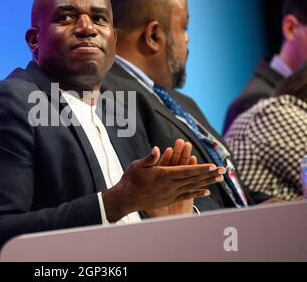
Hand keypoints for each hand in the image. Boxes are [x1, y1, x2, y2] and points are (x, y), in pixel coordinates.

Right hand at [102, 143, 224, 222]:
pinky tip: (207, 192)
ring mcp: (170, 194)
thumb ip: (149, 158)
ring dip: (207, 182)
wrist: (126, 199)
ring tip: (219, 179)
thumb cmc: (130, 180)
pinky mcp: (169, 199)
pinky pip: (187, 196)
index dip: (200, 168)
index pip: (186, 171)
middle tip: (223, 170)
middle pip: (193, 179)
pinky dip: (197, 193)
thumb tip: (157, 149)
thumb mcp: (137, 166)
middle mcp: (170, 185)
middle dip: (209, 174)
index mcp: (163, 175)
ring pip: (193, 186)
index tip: (213, 166)